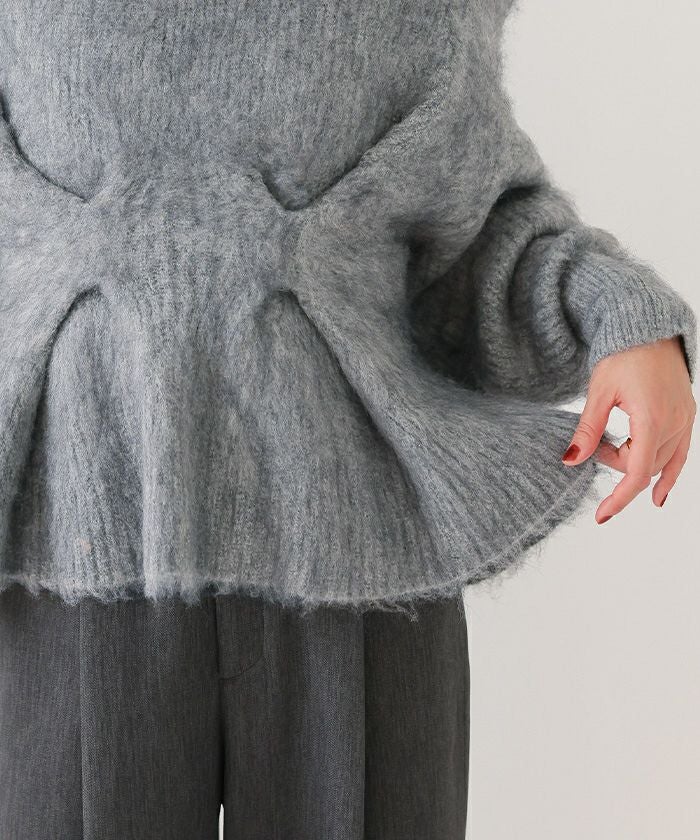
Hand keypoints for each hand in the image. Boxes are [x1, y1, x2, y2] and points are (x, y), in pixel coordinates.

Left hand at [561, 336, 695, 522]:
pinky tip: (658, 497)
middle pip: (644, 467)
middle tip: (592, 445)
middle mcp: (674, 422)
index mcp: (652, 418)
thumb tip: (570, 461)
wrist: (646, 328)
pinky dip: (668, 475)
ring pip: (660, 462)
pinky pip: (680, 455)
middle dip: (616, 465)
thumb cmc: (621, 355)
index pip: (636, 473)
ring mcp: (684, 420)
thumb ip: (587, 430)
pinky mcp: (686, 416)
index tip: (601, 515)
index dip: (618, 498)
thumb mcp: (598, 393)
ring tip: (610, 445)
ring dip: (634, 463)